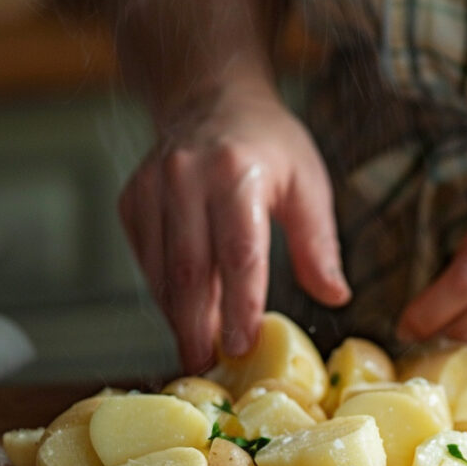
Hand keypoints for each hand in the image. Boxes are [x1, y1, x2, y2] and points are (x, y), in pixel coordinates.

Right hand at [119, 90, 349, 371]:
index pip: (238, 253)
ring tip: (195, 353)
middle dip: (197, 325)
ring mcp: (152, 187)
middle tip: (206, 366)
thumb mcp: (308, 184)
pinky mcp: (132, 199)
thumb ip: (318, 244)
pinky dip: (162, 293)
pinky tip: (182, 316)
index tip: (242, 346)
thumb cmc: (269, 146)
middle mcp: (186, 177)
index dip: (239, 305)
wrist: (212, 99)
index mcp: (237, 173)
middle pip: (189, 269)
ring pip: (160, 270)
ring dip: (177, 317)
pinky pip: (145, 259)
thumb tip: (335, 296)